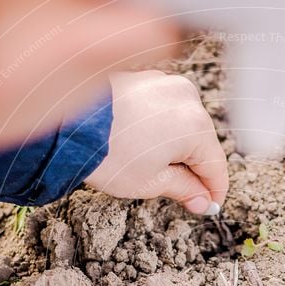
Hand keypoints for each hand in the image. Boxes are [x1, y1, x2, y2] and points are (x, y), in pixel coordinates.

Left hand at [85, 71, 228, 214]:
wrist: (68, 122)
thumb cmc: (108, 154)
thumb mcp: (150, 182)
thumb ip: (184, 190)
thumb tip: (201, 201)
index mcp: (195, 127)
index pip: (216, 166)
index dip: (214, 192)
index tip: (210, 207)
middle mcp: (187, 99)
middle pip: (203, 143)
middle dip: (195, 169)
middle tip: (184, 195)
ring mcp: (167, 84)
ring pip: (185, 124)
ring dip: (178, 148)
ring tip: (157, 169)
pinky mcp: (148, 78)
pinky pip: (167, 109)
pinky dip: (163, 128)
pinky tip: (145, 145)